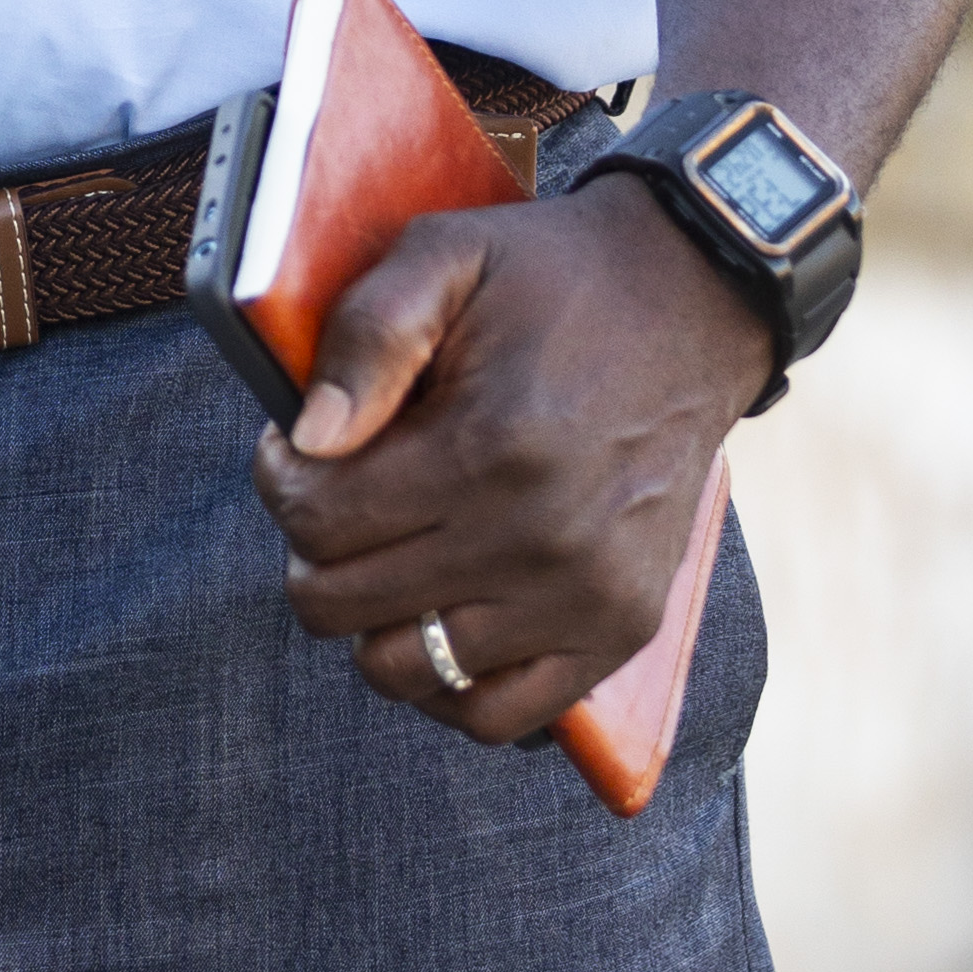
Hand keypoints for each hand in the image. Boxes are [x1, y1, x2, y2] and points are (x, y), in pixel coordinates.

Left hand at [252, 179, 770, 743]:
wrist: (692, 305)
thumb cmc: (553, 280)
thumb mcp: (447, 254)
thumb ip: (367, 335)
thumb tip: (309, 438)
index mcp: (491, 446)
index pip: (317, 518)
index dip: (280, 478)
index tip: (294, 445)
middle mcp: (541, 540)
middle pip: (342, 602)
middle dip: (313, 546)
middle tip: (340, 493)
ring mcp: (585, 598)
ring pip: (403, 670)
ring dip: (370, 617)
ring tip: (388, 551)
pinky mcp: (620, 631)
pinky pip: (495, 716)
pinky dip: (446, 685)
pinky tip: (434, 618)